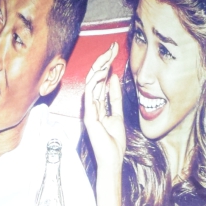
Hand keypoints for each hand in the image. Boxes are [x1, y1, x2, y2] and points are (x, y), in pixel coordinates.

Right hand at [81, 43, 126, 165]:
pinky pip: (90, 96)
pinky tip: (102, 73)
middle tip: (112, 48)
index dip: (106, 65)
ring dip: (99, 68)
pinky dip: (95, 84)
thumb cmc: (113, 140)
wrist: (111, 158)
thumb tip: (113, 78)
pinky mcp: (89, 117)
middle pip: (94, 78)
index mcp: (97, 103)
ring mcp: (88, 110)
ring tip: (107, 56)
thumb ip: (114, 97)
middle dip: (103, 62)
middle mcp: (90, 104)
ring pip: (91, 83)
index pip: (100, 79)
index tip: (114, 52)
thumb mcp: (117, 113)